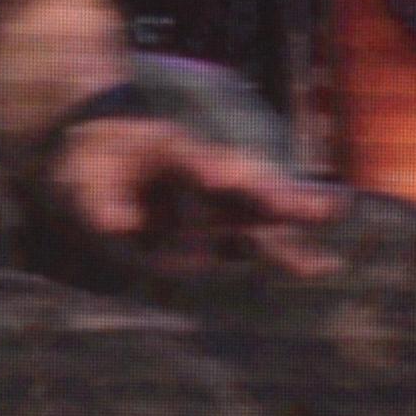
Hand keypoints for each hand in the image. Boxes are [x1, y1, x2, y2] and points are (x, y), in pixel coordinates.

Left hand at [48, 116, 342, 275]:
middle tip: (320, 208)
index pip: (200, 161)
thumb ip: (98, 200)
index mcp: (174, 150)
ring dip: (296, 224)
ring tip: (334, 241)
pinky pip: (255, 239)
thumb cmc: (92, 164)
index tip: (228, 180)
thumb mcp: (82, 178)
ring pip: (262, 212)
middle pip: (250, 183)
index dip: (216, 172)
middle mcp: (205, 172)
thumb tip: (117, 225)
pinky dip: (284, 251)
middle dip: (281, 196)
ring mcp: (216, 200)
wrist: (102, 161)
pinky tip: (318, 265)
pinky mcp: (219, 227)